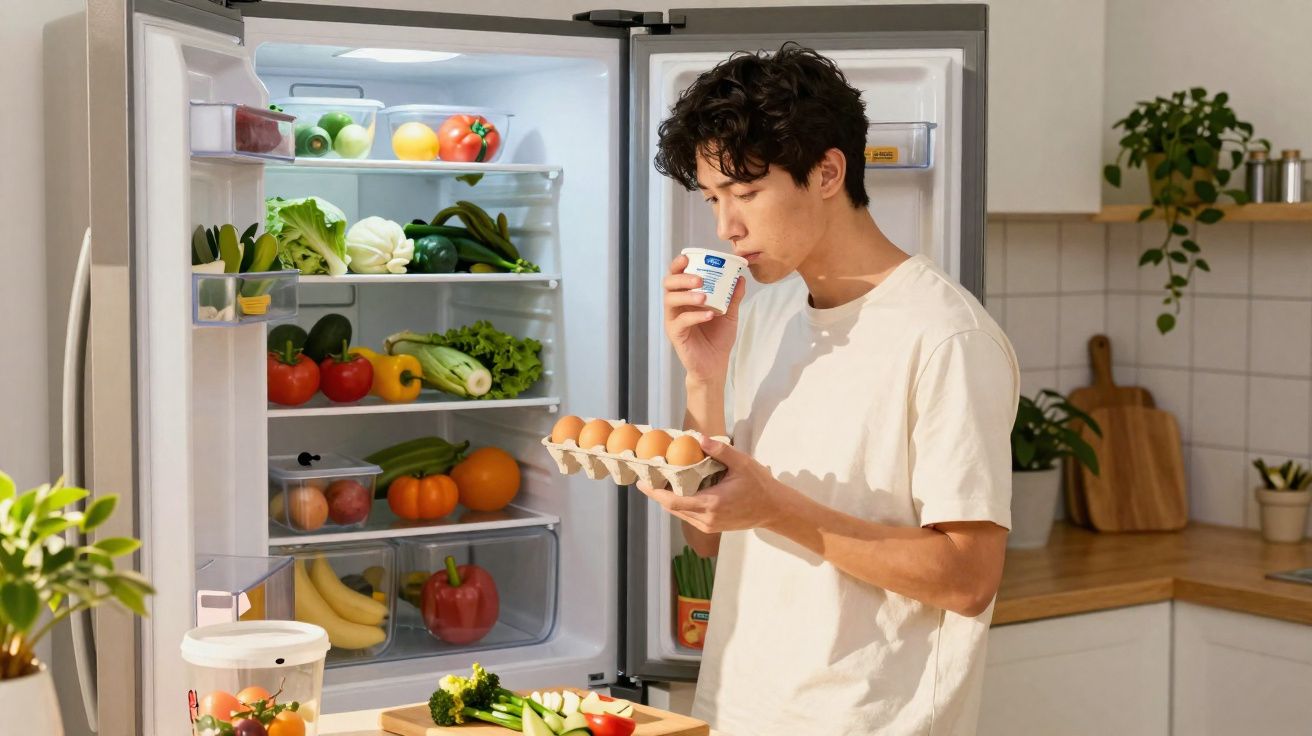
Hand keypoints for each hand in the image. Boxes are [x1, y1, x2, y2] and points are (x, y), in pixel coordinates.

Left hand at [636, 437, 788, 533]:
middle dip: (657, 494)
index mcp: (712, 503)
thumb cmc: (759, 485)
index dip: (655, 493)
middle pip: (672, 508)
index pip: (674, 501)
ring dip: (667, 499)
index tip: (642, 482)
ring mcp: (708, 525)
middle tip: (645, 477)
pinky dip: (679, 504)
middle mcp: (707, 518)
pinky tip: (675, 491)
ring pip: (679, 513)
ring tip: (657, 482)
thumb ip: (720, 451)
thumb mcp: (742, 463)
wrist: (774, 509)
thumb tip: (699, 438)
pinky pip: (688, 516)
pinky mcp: (711, 526)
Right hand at [663, 254, 745, 384]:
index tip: (687, 257)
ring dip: (687, 295)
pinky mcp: (676, 335)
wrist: (715, 364)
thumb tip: (741, 277)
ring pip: (670, 301)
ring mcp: (673, 320)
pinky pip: (681, 321)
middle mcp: (676, 306)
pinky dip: (695, 316)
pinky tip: (710, 314)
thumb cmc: (718, 338)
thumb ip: (733, 296)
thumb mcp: (729, 314)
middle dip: (681, 278)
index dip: (678, 265)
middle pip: (668, 284)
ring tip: (704, 296)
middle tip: (699, 279)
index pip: (676, 276)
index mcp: (686, 297)